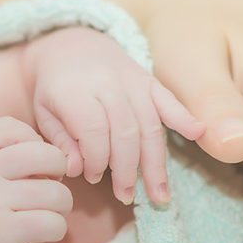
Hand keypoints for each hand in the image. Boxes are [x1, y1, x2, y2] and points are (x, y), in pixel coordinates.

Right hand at [0, 116, 71, 242]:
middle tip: (49, 185)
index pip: (13, 127)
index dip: (32, 141)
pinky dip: (57, 228)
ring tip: (48, 211)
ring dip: (62, 205)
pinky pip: (52, 223)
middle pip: (46, 155)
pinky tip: (44, 231)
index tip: (28, 164)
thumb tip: (60, 157)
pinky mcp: (3, 232)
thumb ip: (3, 151)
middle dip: (59, 170)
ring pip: (56, 194)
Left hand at [26, 27, 204, 205]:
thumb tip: (76, 171)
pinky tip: (198, 135)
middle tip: (125, 195)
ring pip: (150, 125)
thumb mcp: (45, 113)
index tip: (92, 177)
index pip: (93, 132)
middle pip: (126, 132)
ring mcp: (133, 81)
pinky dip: (184, 118)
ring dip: (156, 163)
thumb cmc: (55, 88)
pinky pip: (169, 101)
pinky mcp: (150, 81)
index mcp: (76, 92)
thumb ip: (61, 142)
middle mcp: (108, 84)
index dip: (96, 160)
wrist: (73, 46)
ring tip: (160, 195)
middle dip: (128, 170)